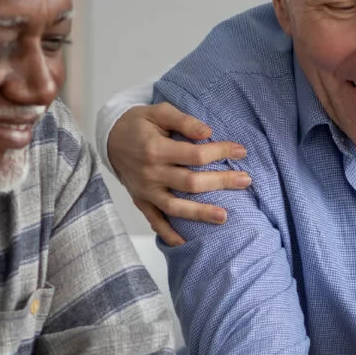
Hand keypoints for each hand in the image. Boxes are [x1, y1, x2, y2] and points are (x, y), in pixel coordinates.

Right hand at [106, 102, 251, 245]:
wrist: (110, 138)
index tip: (241, 151)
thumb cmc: (138, 124)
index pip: (195, 155)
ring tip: (224, 217)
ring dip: (200, 214)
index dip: (220, 152)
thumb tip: (207, 132)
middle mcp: (151, 173)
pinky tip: (186, 243)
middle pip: (191, 183)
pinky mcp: (141, 201)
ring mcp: (146, 191)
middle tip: (245, 181)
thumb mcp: (158, 112)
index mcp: (156, 149)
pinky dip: (169, 235)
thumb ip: (183, 121)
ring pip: (176, 207)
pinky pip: (155, 222)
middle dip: (221, 182)